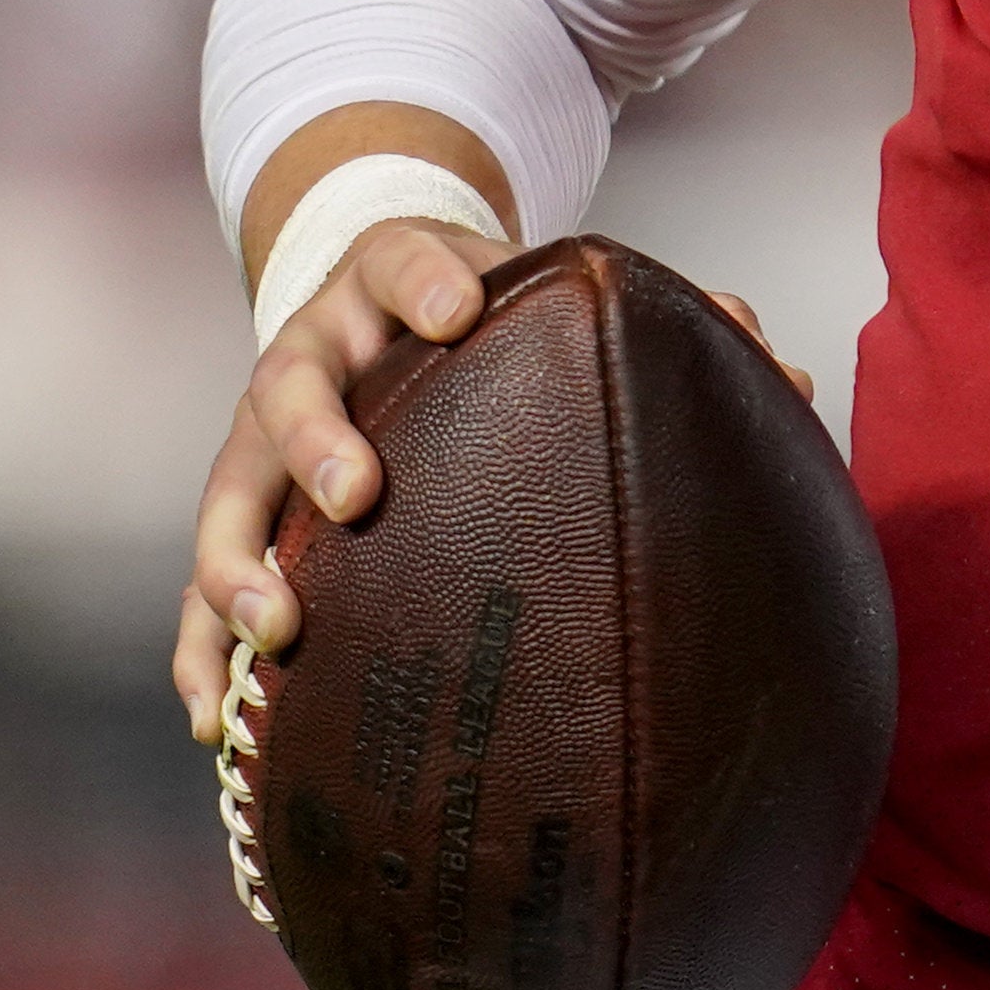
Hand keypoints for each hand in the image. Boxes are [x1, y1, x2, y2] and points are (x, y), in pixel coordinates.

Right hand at [164, 228, 804, 737]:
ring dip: (240, 563)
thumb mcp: (549, 292)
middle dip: (318, 440)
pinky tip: (220, 729)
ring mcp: (262, 436)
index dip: (426, 280)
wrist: (379, 297)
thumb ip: (658, 323)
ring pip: (230, 495)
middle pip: (291, 386)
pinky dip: (205, 657)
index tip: (460, 307)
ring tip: (275, 629)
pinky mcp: (243, 511)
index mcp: (399, 283)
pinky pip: (206, 588)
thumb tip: (784, 371)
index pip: (405, 260)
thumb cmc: (491, 315)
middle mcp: (316, 354)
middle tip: (357, 491)